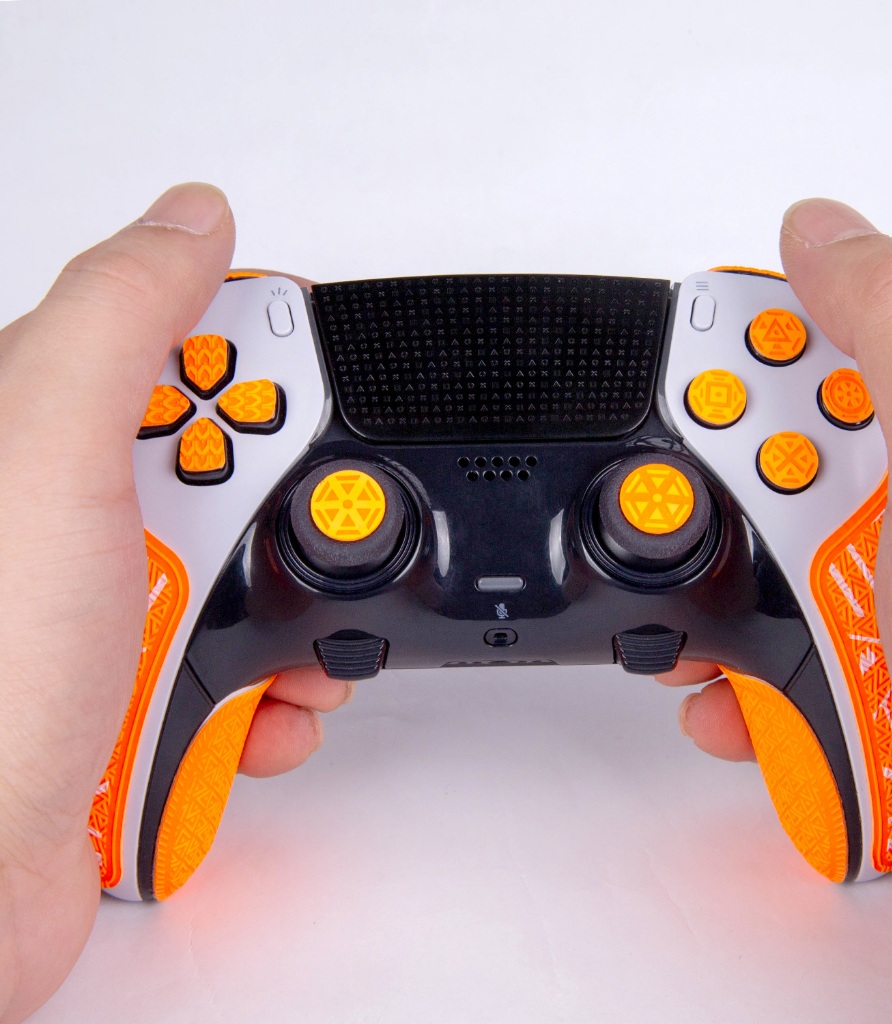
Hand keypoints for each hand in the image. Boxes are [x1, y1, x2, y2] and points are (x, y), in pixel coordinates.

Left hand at [0, 184, 348, 1022]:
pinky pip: (250, 654)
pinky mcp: (150, 682)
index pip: (176, 343)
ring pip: (255, 567)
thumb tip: (192, 217)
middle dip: (280, 509)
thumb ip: (120, 324)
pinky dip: (277, 686)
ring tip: (260, 648)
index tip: (304, 389)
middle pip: (234, 462)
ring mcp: (115, 605)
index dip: (258, 359)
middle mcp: (77, 517)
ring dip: (293, 612)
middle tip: (238, 545)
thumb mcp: (49, 463)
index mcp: (40, 435)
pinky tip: (256, 707)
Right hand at [661, 198, 891, 1021]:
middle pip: (771, 461)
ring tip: (749, 638)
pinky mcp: (848, 682)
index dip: (747, 349)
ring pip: (751, 565)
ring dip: (719, 603)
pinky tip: (742, 699)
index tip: (691, 370)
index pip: (832, 344)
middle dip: (728, 503)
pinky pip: (754, 653)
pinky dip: (728, 679)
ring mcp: (883, 607)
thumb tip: (825, 231)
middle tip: (762, 537)